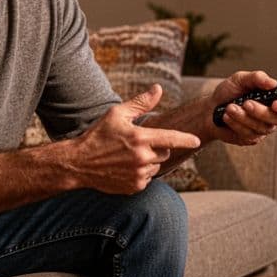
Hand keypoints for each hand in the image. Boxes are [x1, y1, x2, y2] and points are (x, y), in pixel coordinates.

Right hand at [69, 85, 200, 193]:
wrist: (79, 163)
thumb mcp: (117, 114)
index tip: (197, 141)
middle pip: (165, 152)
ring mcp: (139, 174)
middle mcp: (142, 158)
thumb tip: (158, 89)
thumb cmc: (98, 135)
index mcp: (140, 138)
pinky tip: (125, 167)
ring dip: (149, 160)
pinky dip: (141, 173)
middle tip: (138, 143)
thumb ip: (140, 103)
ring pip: (156, 166)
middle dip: (158, 147)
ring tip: (128, 156)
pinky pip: (147, 178)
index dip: (186, 139)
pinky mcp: (134, 187)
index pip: (171, 138)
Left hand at [210, 70, 276, 145]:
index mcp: (275, 99)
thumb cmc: (229, 92)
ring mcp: (262, 129)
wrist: (210, 108)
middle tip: (245, 102)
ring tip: (229, 107)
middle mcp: (272, 115)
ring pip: (260, 127)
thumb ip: (257, 78)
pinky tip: (226, 116)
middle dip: (260, 111)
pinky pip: (248, 134)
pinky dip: (235, 124)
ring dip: (243, 117)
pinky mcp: (251, 138)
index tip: (275, 103)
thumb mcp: (240, 79)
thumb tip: (273, 83)